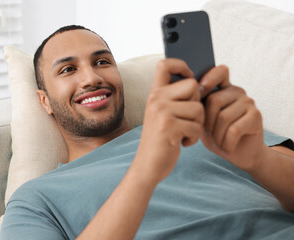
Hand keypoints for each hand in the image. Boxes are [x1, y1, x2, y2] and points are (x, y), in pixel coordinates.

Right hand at [134, 59, 203, 183]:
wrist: (147, 165)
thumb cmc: (160, 139)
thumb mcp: (162, 115)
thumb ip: (175, 99)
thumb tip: (202, 85)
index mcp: (154, 94)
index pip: (165, 64)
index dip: (181, 65)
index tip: (189, 76)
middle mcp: (156, 99)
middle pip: (193, 86)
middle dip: (198, 104)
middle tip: (187, 119)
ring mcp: (161, 112)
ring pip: (198, 108)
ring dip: (197, 125)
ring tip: (184, 133)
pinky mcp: (169, 127)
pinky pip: (196, 127)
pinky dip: (194, 138)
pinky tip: (182, 142)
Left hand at [199, 65, 265, 172]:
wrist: (238, 154)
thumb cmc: (216, 135)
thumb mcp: (201, 121)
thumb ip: (196, 108)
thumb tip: (185, 96)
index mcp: (222, 88)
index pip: (219, 71)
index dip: (208, 79)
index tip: (198, 95)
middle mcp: (236, 91)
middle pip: (214, 100)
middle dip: (206, 122)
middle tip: (207, 134)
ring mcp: (248, 102)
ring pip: (223, 117)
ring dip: (216, 136)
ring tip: (217, 142)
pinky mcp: (256, 116)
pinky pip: (234, 129)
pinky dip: (226, 143)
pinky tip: (226, 148)